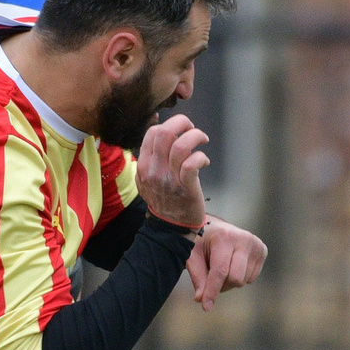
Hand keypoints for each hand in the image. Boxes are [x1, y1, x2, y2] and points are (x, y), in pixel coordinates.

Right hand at [137, 115, 208, 232]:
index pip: (153, 132)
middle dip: (182, 123)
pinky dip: (201, 156)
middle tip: (191, 128)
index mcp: (144, 164)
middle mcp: (154, 169)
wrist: (170, 226)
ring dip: (196, 136)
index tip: (180, 130)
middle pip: (164, 133)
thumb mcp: (146, 179)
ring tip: (202, 140)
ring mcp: (169, 178)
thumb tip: (159, 135)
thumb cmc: (163, 199)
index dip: (169, 125)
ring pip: (181, 145)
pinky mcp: (185, 187)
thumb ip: (150, 159)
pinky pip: (192, 163)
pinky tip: (204, 160)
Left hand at [187, 217, 266, 309]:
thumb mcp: (192, 256)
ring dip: (230, 282)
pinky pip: (251, 278)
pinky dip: (240, 277)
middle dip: (222, 285)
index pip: (220, 271)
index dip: (212, 291)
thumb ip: (197, 277)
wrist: (215, 227)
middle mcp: (244, 239)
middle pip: (235, 279)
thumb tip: (200, 299)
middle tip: (211, 277)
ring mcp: (256, 244)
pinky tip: (233, 264)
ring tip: (222, 267)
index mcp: (224, 237)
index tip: (206, 307)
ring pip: (244, 281)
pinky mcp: (263, 250)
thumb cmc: (201, 242)